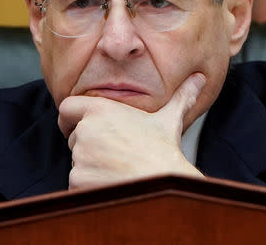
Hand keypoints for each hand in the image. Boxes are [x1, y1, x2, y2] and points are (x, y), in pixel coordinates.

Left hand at [58, 73, 205, 188]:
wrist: (164, 183)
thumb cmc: (164, 152)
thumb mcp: (169, 119)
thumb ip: (180, 97)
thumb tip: (198, 79)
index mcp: (100, 110)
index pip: (67, 107)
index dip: (69, 118)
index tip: (74, 127)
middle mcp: (86, 130)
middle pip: (75, 138)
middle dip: (89, 147)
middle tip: (114, 154)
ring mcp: (80, 156)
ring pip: (77, 162)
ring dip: (91, 167)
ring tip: (117, 169)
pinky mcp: (78, 180)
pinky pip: (76, 183)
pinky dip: (89, 186)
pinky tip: (112, 183)